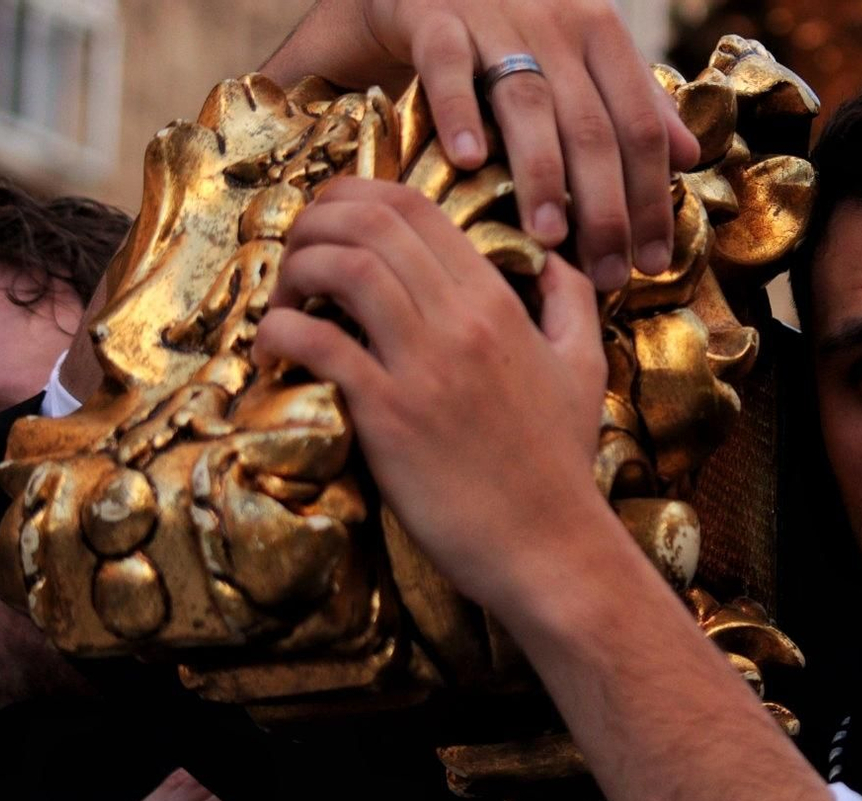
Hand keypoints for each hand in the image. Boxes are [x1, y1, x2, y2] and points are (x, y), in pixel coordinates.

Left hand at [255, 177, 609, 608]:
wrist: (549, 545)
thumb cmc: (561, 462)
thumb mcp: (584, 366)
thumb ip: (569, 299)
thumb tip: (548, 258)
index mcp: (499, 301)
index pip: (415, 207)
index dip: (356, 195)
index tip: (331, 222)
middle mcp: (460, 320)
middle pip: (370, 224)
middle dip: (315, 221)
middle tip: (296, 254)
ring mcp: (423, 366)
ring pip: (342, 268)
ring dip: (296, 268)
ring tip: (285, 298)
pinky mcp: (389, 415)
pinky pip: (318, 343)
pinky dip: (282, 331)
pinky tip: (277, 347)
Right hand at [264, 0, 700, 288]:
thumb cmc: (498, 31)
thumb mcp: (573, 59)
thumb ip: (630, 100)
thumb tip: (689, 155)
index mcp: (597, 32)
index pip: (639, 124)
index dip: (652, 197)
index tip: (654, 263)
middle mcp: (553, 20)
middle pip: (592, 125)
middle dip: (607, 208)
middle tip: (607, 274)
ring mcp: (490, 15)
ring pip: (529, 102)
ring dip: (543, 174)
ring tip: (549, 237)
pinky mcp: (428, 12)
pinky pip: (447, 62)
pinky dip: (459, 111)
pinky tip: (469, 161)